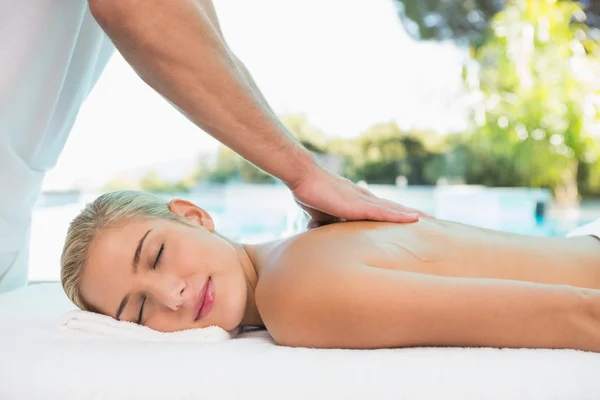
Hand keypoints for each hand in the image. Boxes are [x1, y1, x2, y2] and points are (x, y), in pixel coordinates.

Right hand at [289, 167, 432, 228]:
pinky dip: (401, 216)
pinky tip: (415, 219)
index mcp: (356, 202)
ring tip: (432, 221)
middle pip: (393, 208)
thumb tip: (320, 237)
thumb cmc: (309, 193)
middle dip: (411, 214)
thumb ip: (325, 225)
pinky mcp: (359, 205)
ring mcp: (363, 201)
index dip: (396, 214)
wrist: (303, 178)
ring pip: (394, 210)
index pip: (381, 209)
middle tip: (431, 221)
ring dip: (413, 216)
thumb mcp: (319, 215)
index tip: (411, 220)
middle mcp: (364, 199)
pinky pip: (385, 213)